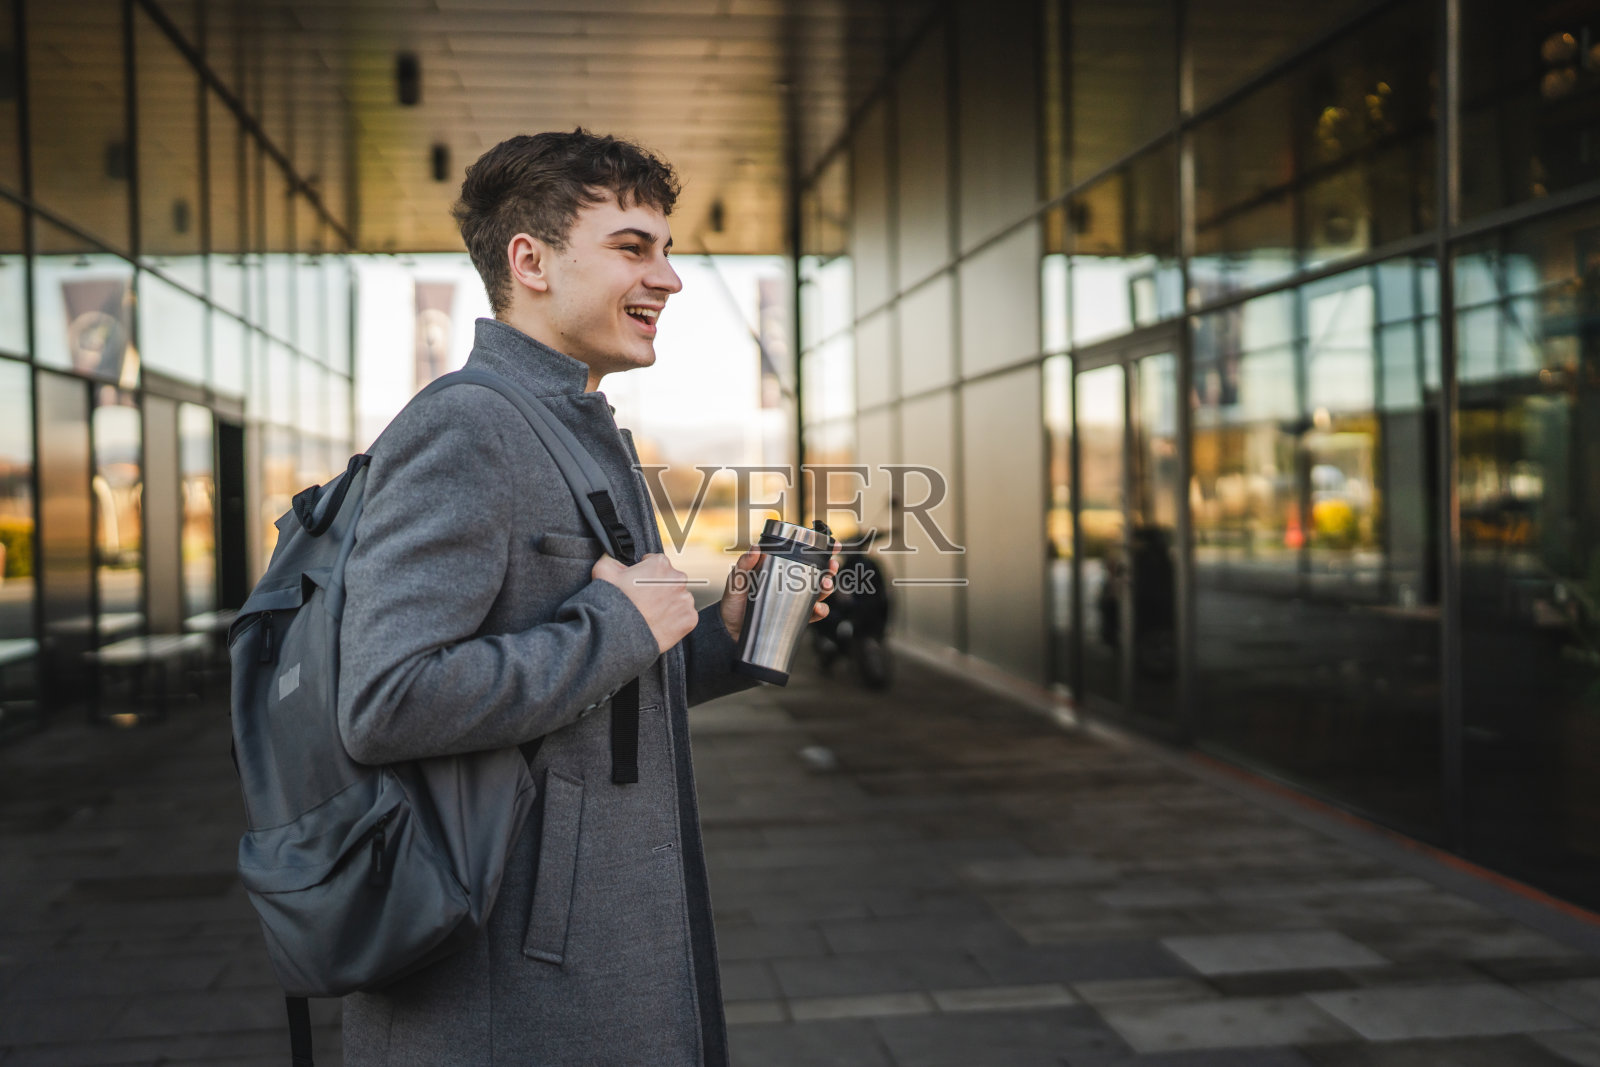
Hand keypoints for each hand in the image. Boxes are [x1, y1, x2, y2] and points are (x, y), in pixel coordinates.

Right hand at [593, 553, 698, 653]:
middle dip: (659, 588)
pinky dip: (675, 620)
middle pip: (670, 580)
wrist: (620, 635)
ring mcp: (685, 600)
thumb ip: (611, 558)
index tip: (639, 583)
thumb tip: (613, 556)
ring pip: (679, 598)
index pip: (656, 562)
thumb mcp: (604, 572)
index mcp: (660, 564)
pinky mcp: (690, 618)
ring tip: (651, 614)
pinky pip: (685, 616)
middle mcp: (678, 579)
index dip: (645, 572)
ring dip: (668, 604)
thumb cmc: (613, 603)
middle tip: (644, 600)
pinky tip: (659, 623)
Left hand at [719, 548, 839, 642]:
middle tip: (831, 567)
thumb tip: (756, 548)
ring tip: (825, 586)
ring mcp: (794, 601)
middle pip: (818, 573)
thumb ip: (744, 564)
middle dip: (830, 569)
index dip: (822, 550)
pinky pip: (813, 613)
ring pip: (820, 592)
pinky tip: (818, 608)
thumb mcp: (736, 580)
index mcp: (779, 569)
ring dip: (828, 588)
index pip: (803, 556)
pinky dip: (820, 610)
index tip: (833, 546)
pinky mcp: (794, 617)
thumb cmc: (733, 602)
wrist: (729, 630)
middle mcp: (790, 583)